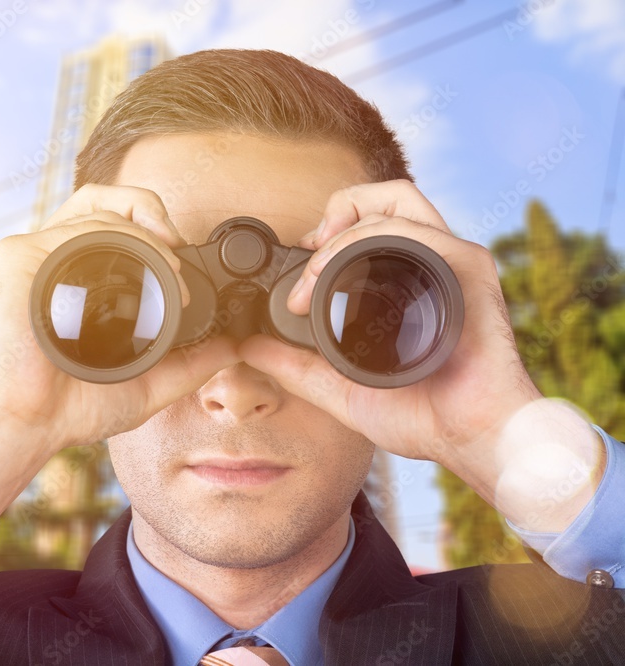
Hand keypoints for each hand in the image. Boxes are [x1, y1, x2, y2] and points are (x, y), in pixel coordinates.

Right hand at [0, 185, 238, 534]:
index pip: (111, 222)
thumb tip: (234, 348)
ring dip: (143, 229)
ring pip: (95, 208)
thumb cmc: (69, 409)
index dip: (152, 223)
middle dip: (149, 209)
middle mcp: (53, 260)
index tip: (183, 256)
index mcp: (75, 278)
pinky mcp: (19, 258)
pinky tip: (140, 265)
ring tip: (170, 265)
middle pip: (102, 200)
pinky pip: (72, 229)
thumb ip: (190, 364)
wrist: (26, 426)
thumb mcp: (147, 384)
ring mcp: (35, 255)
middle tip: (179, 248)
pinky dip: (113, 237)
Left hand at [238, 180, 603, 530]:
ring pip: (398, 202)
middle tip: (309, 250)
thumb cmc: (422, 415)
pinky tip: (337, 269)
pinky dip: (370, 236)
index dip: (330, 227)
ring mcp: (451, 261)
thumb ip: (294, 367)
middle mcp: (431, 264)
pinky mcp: (469, 267)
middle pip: (386, 199)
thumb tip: (248, 348)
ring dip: (346, 222)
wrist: (469, 437)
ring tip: (317, 263)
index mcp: (408, 282)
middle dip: (337, 211)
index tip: (302, 265)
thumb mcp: (338, 388)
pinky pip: (417, 230)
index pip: (372, 224)